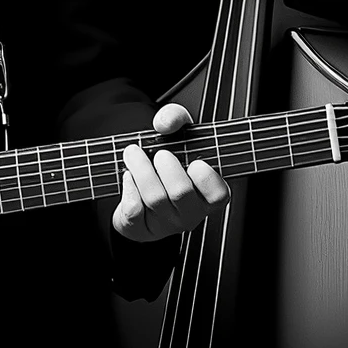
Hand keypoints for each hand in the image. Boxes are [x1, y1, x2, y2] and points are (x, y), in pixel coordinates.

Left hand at [113, 102, 229, 241]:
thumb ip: (175, 117)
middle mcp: (191, 213)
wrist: (139, 183)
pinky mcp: (142, 230)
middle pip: (181, 193)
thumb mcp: (177, 133)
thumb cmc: (167, 160)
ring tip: (134, 154)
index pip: (218, 194)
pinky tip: (128, 177)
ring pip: (155, 199)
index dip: (206, 177)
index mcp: (209, 194)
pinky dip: (128, 188)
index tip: (194, 161)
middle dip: (166, 166)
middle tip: (160, 154)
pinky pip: (134, 211)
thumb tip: (164, 124)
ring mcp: (166, 224)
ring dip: (141, 169)